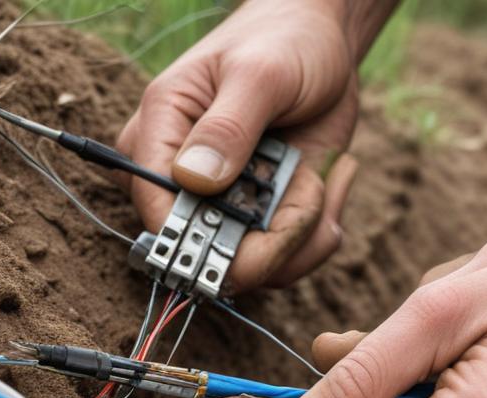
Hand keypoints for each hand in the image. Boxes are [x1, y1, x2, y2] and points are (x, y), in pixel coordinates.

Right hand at [116, 0, 360, 291]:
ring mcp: (222, 204)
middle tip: (314, 189)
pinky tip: (329, 180)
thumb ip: (227, 127)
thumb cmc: (282, 42)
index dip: (201, 243)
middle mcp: (181, 180)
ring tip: (325, 177)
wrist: (323, 46)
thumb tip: (193, 180)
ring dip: (304, 234)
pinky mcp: (260, 218)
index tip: (259, 239)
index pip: (157, 212)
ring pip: (254, 267)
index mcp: (158, 133)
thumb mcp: (260, 74)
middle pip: (207, 255)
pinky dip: (319, 229)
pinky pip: (286, 258)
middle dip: (273, 241)